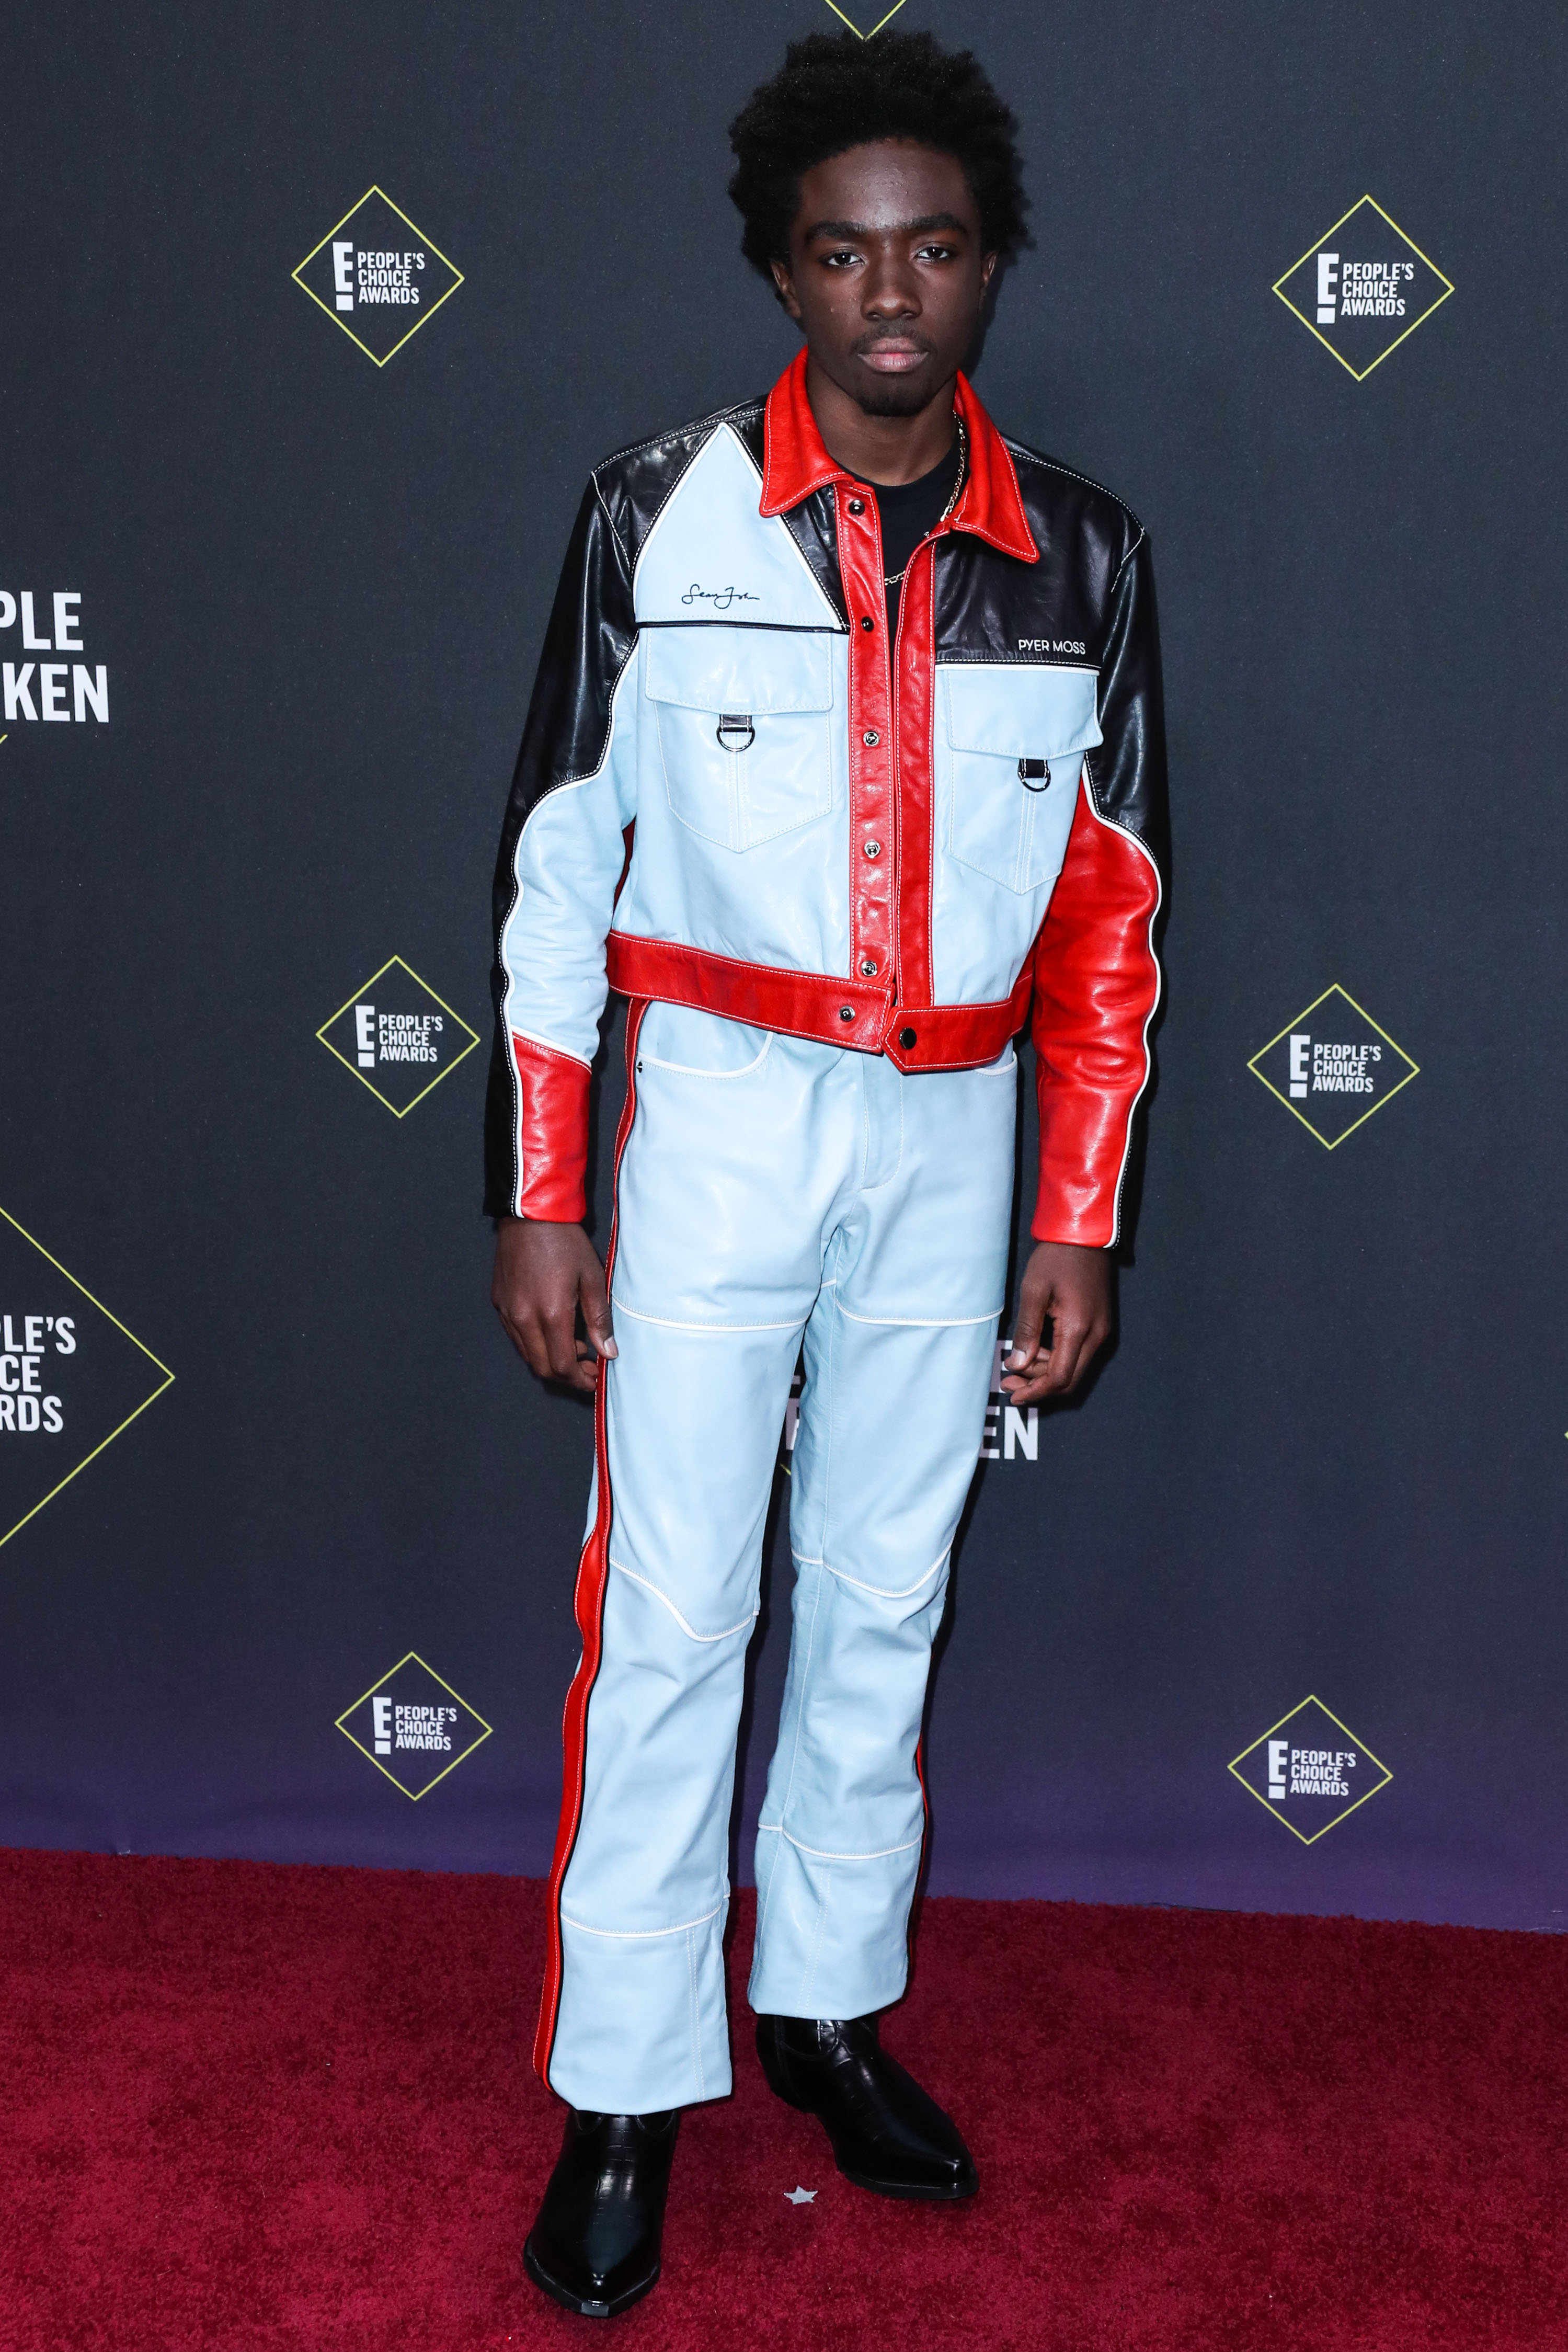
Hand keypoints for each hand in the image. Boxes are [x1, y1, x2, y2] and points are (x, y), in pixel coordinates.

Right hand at [491, 1216, 614, 1394]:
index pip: (562, 1366)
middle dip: (566, 1376)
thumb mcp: (592, 1278)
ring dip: (550, 1361)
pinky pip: (515, 1336)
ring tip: (575, 1348)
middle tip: (587, 1368)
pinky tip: (552, 1332)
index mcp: (550, 1314)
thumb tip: (608, 1352)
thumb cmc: (565, 1242)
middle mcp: (523, 1318)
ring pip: (527, 1354)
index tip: (595, 1376)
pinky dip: (534, 1344)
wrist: (530, 1214)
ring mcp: (507, 1311)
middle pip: (542, 1367)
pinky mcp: (498, 1303)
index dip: (580, 1379)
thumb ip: (599, 1320)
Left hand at [1001, 1242, 1112, 1404]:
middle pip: (1069, 1380)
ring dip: (1046, 1374)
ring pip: (1074, 1370)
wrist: (1084, 1236)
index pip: (1059, 1377)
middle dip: (1038, 1387)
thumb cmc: (1057, 1258)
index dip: (1036, 1391)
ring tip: (1017, 1366)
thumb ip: (1027, 1331)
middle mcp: (1096, 1336)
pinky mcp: (1099, 1325)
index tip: (1013, 1395)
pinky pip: (1079, 1355)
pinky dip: (1057, 1361)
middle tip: (1009, 1383)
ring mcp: (1101, 1331)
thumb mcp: (1034, 1291)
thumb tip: (1018, 1364)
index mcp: (1079, 1328)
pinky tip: (1036, 1353)